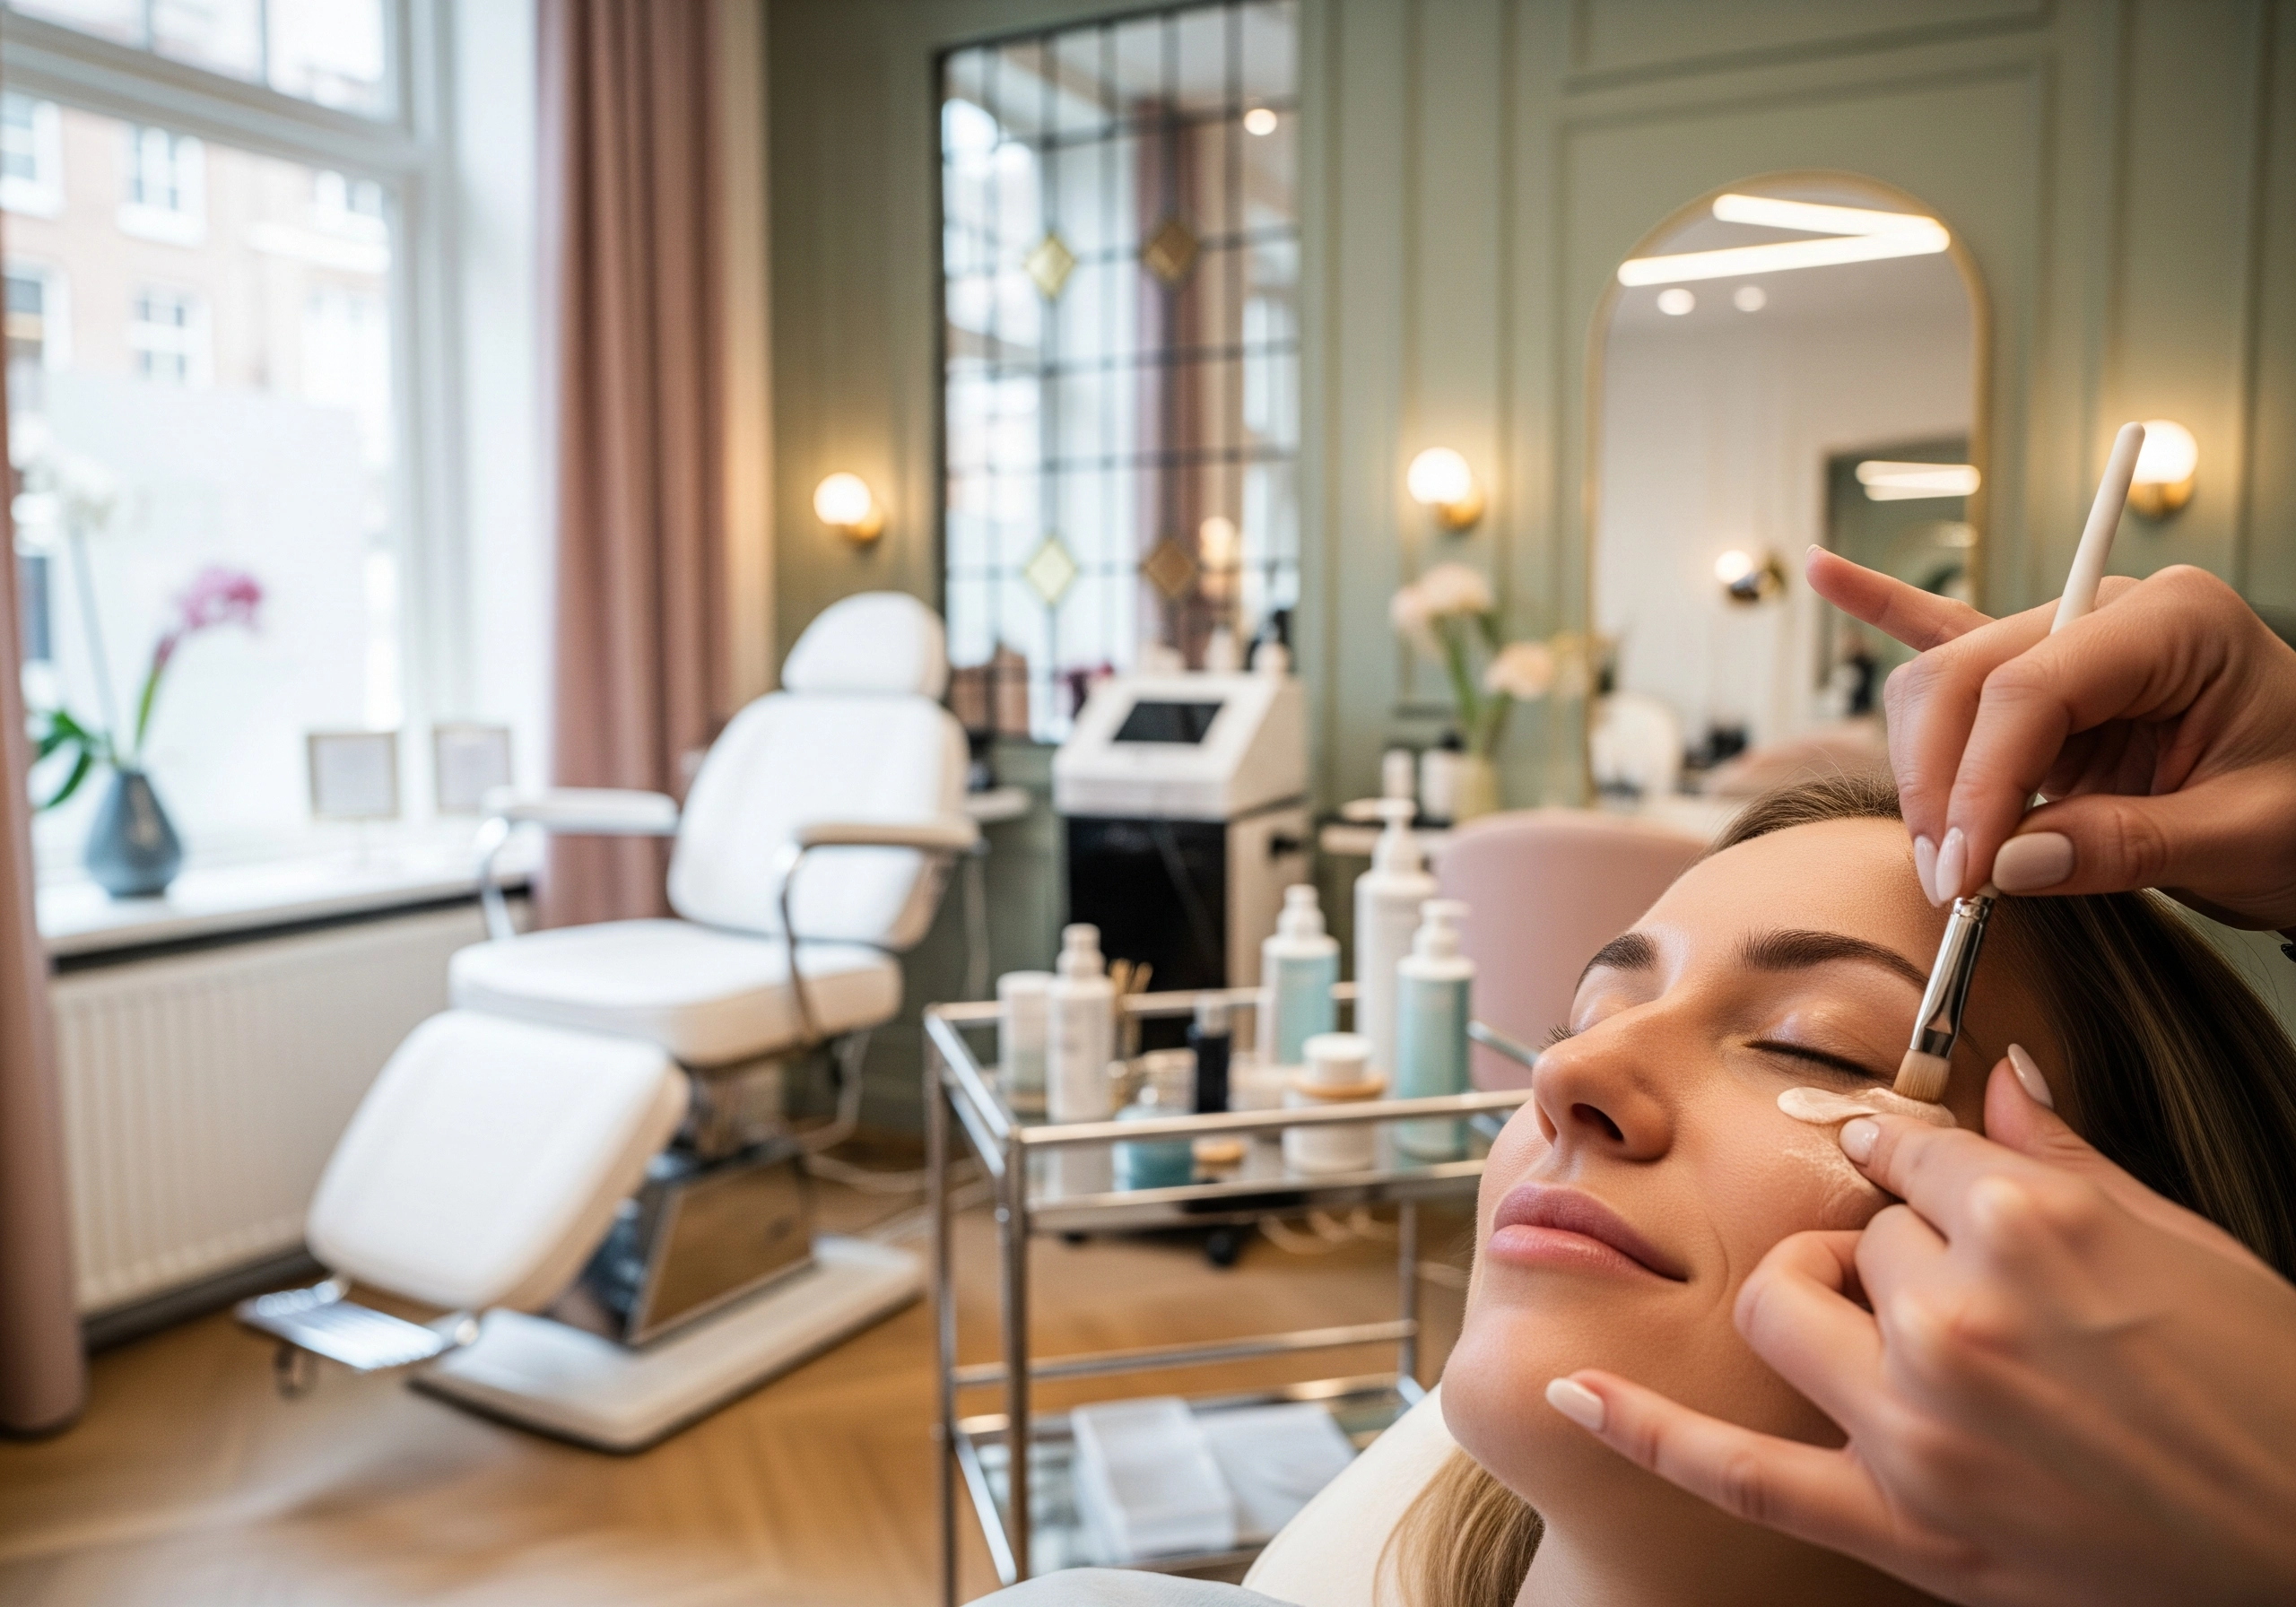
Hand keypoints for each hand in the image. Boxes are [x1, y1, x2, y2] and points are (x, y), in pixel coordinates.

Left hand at [1543, 1059, 2295, 1606]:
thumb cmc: (2267, 1387)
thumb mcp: (2184, 1242)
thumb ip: (2064, 1152)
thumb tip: (1995, 1073)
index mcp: (2031, 1227)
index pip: (1905, 1147)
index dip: (1919, 1169)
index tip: (1929, 1184)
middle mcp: (1960, 1319)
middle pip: (1848, 1230)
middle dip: (1891, 1247)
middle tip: (1966, 1292)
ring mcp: (1921, 1430)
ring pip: (1781, 1308)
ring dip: (1818, 1305)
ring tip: (1888, 1330)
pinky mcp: (1908, 1530)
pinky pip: (1739, 1472)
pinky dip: (1647, 1429)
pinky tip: (1576, 1389)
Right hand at [1806, 547, 2295, 929]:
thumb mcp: (2244, 837)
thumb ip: (2125, 846)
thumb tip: (2007, 867)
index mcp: (2174, 622)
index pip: (2030, 690)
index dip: (1981, 784)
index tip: (1967, 874)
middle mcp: (2108, 611)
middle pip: (1964, 678)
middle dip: (1940, 785)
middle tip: (1953, 882)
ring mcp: (2068, 636)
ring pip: (1939, 682)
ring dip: (1921, 769)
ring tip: (1945, 857)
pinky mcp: (2041, 680)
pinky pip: (1946, 636)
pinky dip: (1886, 610)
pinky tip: (1827, 572)